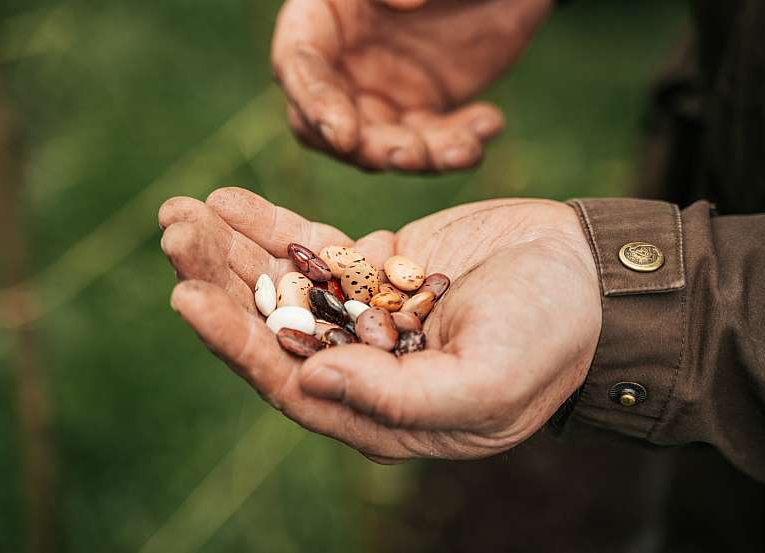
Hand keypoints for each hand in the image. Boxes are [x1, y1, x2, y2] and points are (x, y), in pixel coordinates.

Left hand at [159, 188, 600, 461]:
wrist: (589, 278)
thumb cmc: (550, 340)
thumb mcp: (485, 384)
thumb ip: (398, 398)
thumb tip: (307, 382)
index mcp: (382, 413)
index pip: (293, 385)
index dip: (238, 344)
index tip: (188, 298)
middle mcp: (363, 366)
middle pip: (276, 327)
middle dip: (221, 284)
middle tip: (174, 237)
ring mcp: (366, 313)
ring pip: (286, 283)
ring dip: (233, 249)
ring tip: (183, 213)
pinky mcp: (376, 267)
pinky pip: (316, 246)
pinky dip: (274, 224)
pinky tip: (230, 200)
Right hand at [272, 0, 552, 171]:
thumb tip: (403, 1)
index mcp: (321, 19)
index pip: (299, 69)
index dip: (316, 106)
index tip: (344, 135)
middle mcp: (343, 64)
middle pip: (334, 126)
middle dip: (371, 149)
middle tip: (411, 154)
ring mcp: (382, 92)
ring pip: (386, 146)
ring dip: (423, 157)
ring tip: (464, 150)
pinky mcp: (424, 110)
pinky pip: (433, 142)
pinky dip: (460, 144)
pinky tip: (490, 123)